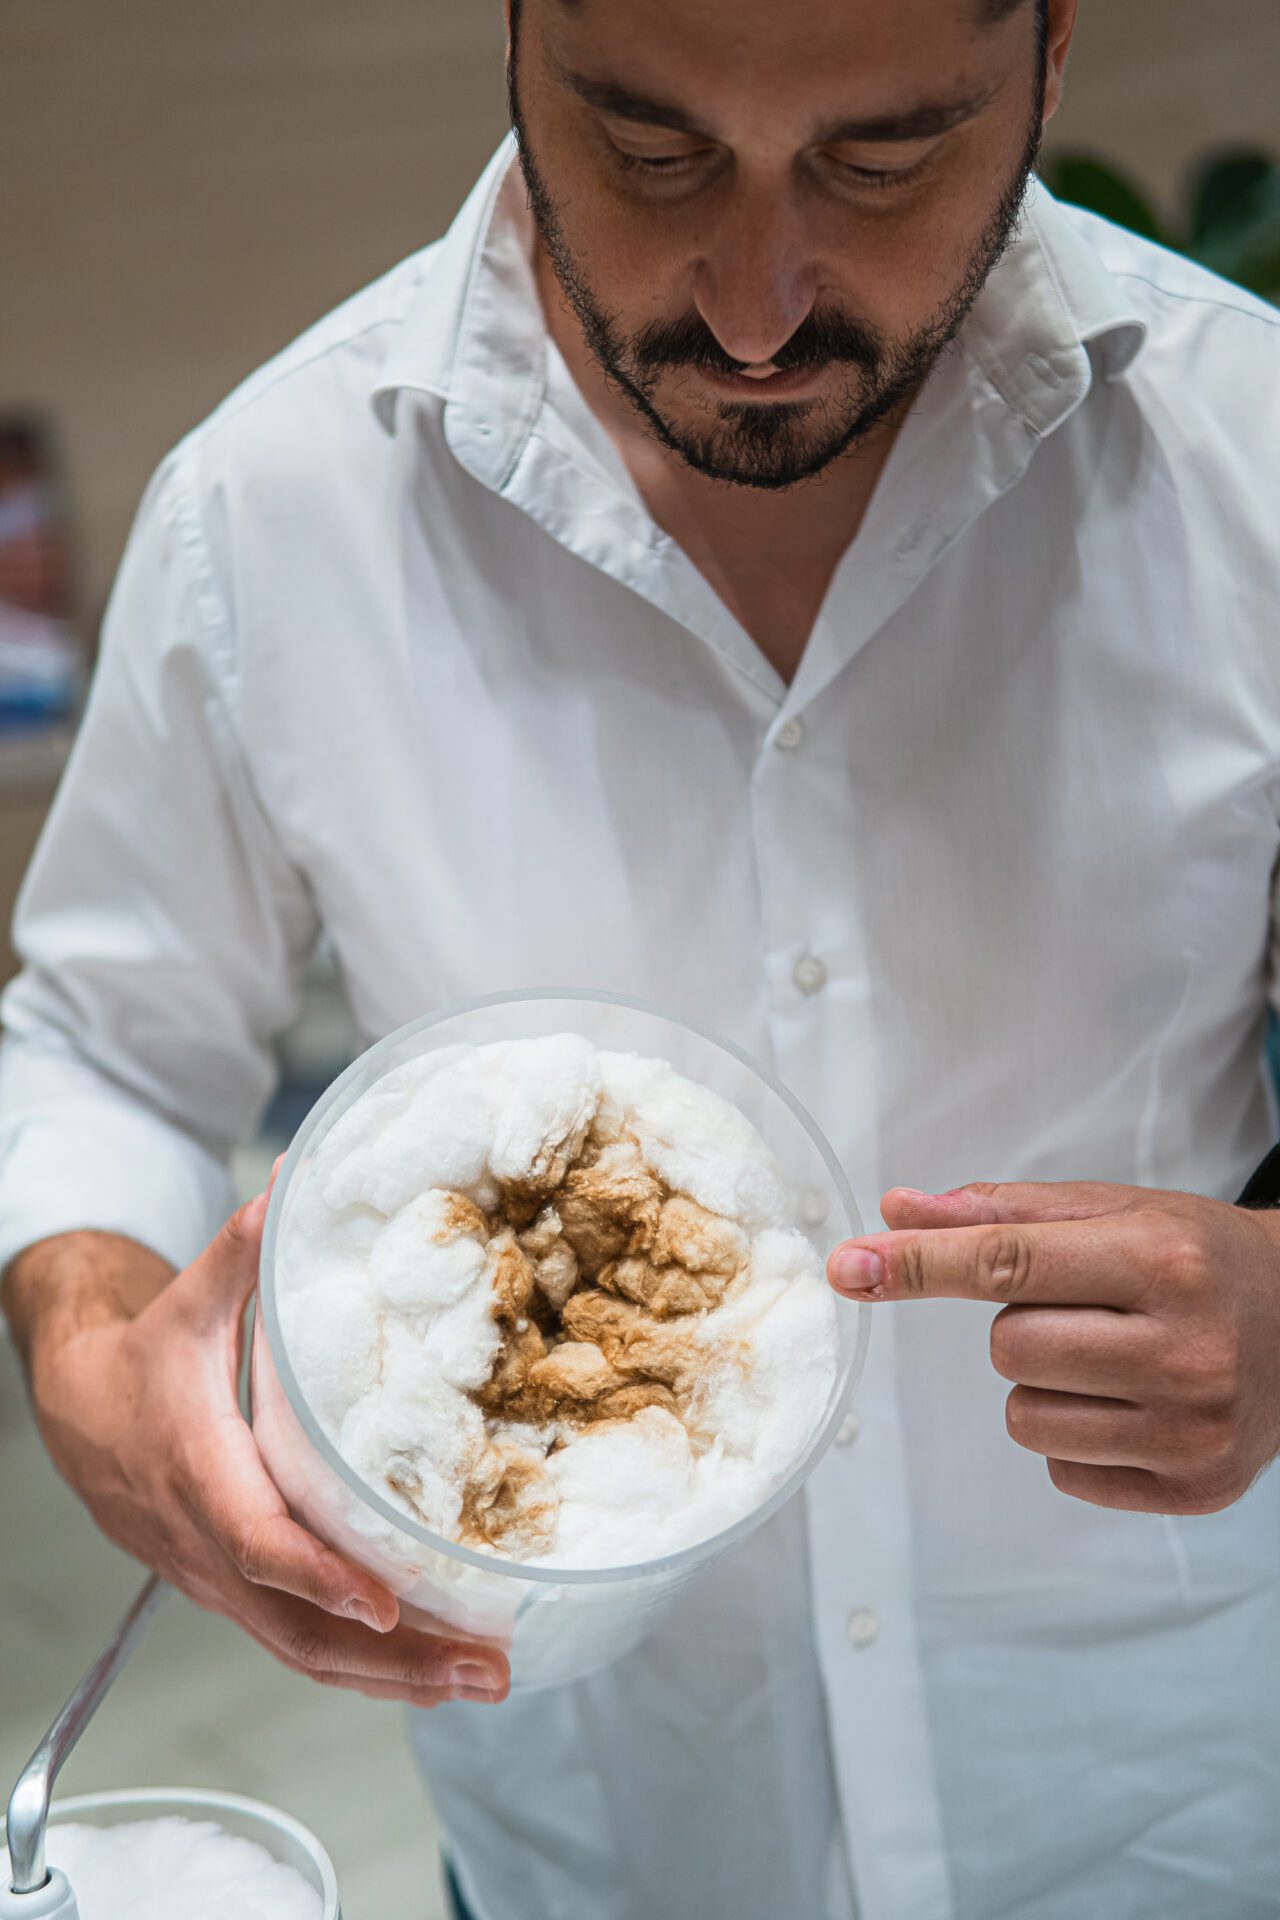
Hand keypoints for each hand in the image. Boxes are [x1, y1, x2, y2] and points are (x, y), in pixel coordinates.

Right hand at [25, 1182, 509, 1705]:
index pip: (260, 1540)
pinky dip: (369, 1672)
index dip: (319, 1575)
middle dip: (396, 1657)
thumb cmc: (147, 1360)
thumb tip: (297, 1182)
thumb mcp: (189, 1301)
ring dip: (397, 1680)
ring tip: (483, 1680)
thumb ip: (244, 1251)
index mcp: (201, 1471)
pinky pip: (301, 1647)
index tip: (382, 1601)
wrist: (84, 1413)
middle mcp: (210, 1544)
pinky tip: (433, 1671)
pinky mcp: (238, 1595)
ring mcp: (223, 1581)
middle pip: (300, 1625)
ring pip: (305, 1652)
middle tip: (485, 1666)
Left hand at [827, 1180, 1279, 1514]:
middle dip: (1021, 1326)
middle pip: (1008, 1348)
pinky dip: (1075, 1439)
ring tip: (1112, 1358)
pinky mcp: (1194, 1489)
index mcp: (1162, 1261)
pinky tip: (1132, 1405)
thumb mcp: (1113, 1212)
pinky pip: (1060, 1470)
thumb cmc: (1196, 1258)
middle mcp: (1184, 1349)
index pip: (1007, 1264)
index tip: (850, 1266)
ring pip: (1024, 1416)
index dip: (917, 1265)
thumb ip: (998, 1214)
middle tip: (1088, 1310)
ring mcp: (1192, 1430)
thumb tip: (895, 1213)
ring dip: (1042, 1386)